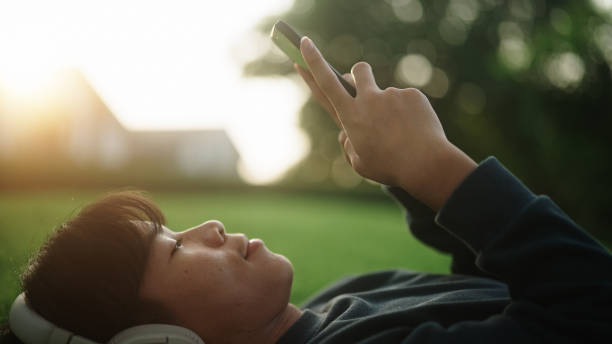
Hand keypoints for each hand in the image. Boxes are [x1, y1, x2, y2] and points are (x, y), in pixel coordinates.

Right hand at [297, 37, 476, 209]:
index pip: (325, 83)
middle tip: (366, 93)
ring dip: (388, 106)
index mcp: (350, 116)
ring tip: (400, 129)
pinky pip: (407, 101)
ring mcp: (391, 95)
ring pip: (385, 92)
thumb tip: (347, 132)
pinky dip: (409, 114)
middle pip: (357, 72)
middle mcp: (368, 100)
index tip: (304, 43)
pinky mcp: (412, 95)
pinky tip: (416, 130)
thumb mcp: (359, 163)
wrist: (426, 164)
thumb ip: (348, 145)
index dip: (312, 62)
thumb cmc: (389, 167)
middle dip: (356, 75)